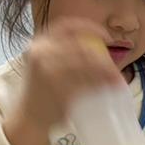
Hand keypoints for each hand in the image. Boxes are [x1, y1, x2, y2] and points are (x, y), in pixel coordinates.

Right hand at [4, 18, 123, 144]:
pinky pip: (85, 84)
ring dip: (106, 73)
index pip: (67, 26)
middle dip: (103, 59)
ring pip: (86, 65)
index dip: (90, 28)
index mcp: (39, 44)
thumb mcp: (47, 65)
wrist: (27, 118)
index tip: (107, 37)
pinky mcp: (56, 89)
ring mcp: (47, 71)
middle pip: (81, 48)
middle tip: (116, 70)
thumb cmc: (41, 91)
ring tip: (117, 81)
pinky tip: (108, 89)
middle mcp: (41, 53)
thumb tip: (102, 54)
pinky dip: (100, 85)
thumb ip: (67, 55)